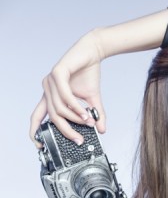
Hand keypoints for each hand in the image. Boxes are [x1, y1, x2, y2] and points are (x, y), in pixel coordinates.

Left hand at [29, 31, 106, 145]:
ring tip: (89, 122)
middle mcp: (46, 89)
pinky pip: (65, 95)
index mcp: (50, 96)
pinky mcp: (57, 73)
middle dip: (65, 130)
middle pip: (51, 116)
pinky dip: (76, 106)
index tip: (40, 145)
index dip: (35, 131)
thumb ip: (94, 114)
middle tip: (79, 139)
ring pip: (59, 107)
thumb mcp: (93, 99)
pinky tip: (85, 113)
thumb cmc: (88, 73)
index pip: (37, 117)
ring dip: (75, 118)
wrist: (93, 52)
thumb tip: (102, 130)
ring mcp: (50, 82)